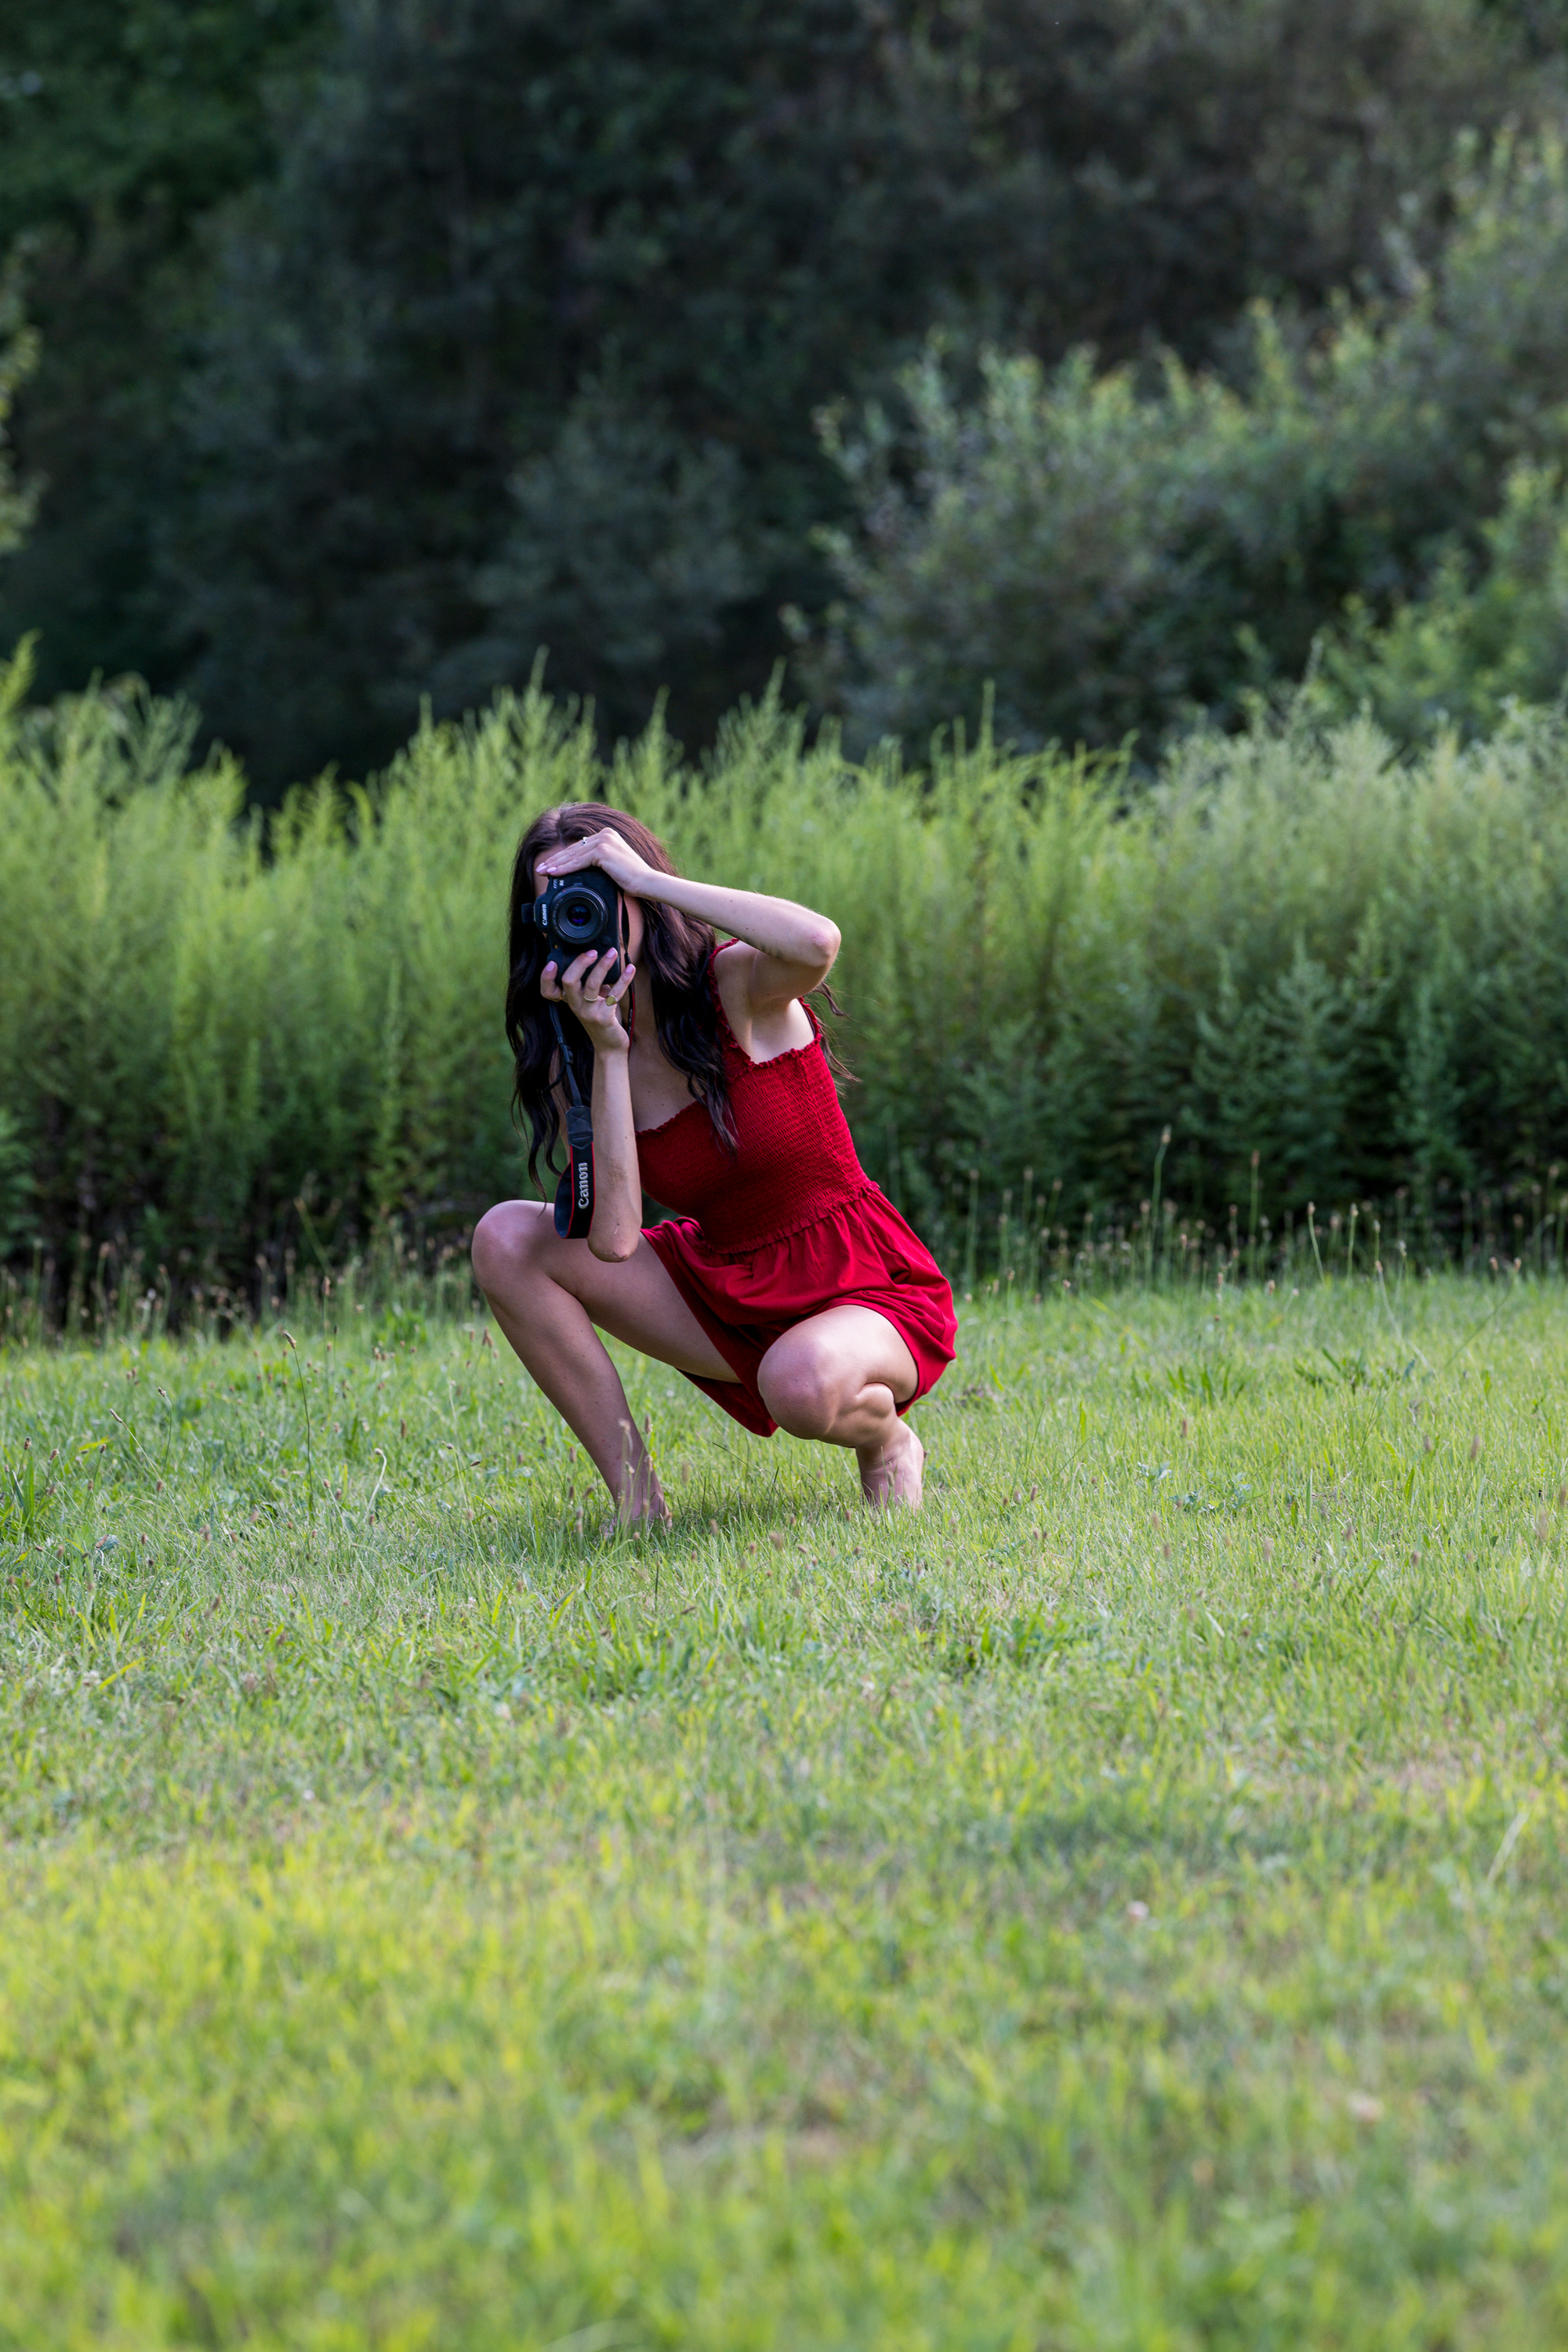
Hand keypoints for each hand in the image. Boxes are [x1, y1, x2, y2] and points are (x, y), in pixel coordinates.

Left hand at [534, 826, 656, 898]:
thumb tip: (581, 868)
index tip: (550, 865)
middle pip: (573, 849)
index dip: (563, 856)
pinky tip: (553, 873)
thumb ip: (598, 862)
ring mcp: (604, 840)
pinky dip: (564, 869)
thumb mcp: (613, 866)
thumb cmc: (633, 879)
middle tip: (540, 868)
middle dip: (555, 860)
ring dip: (555, 864)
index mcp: (607, 835)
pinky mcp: (602, 851)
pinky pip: (578, 862)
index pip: (579, 847)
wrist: (646, 882)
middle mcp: (605, 834)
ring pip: (573, 855)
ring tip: (542, 871)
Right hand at [541, 945, 635, 1054]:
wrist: (609, 1046)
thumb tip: (602, 959)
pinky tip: (630, 969)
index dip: (546, 977)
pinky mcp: (604, 1018)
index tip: (553, 964)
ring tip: (613, 952)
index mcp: (570, 1000)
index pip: (548, 990)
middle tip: (592, 951)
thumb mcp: (591, 1001)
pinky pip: (614, 994)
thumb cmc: (601, 1019)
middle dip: (580, 962)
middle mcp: (576, 1006)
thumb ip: (591, 984)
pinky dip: (624, 979)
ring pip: (592, 984)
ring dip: (603, 965)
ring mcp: (589, 1012)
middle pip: (569, 981)